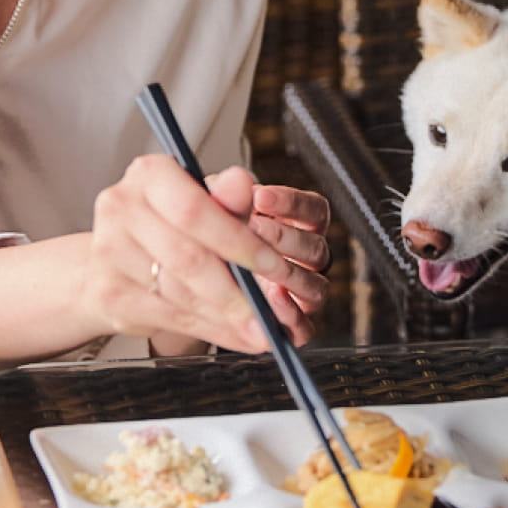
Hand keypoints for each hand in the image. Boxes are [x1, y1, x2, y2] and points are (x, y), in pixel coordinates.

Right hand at [82, 155, 312, 353]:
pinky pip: (170, 317)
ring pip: (180, 293)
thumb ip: (229, 200)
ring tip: (256, 328)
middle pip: (187, 257)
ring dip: (225, 317)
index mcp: (149, 174)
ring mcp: (109, 252)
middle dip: (235, 291)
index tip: (273, 266)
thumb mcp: (205, 205)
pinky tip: (231, 332)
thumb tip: (243, 183)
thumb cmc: (167, 227)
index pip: (195, 209)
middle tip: (268, 313)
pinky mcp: (110, 293)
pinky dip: (209, 330)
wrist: (113, 261)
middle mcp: (121, 207)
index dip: (239, 242)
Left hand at [206, 169, 331, 345]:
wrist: (192, 283)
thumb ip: (226, 197)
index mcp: (298, 229)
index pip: (314, 212)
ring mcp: (302, 295)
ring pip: (315, 287)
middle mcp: (305, 262)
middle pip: (315, 249)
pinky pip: (305, 328)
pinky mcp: (291, 326)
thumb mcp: (213, 213)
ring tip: (259, 266)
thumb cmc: (210, 241)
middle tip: (253, 229)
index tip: (260, 196)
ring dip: (288, 275)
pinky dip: (291, 315)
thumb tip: (236, 180)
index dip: (292, 204)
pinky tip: (270, 299)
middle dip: (282, 239)